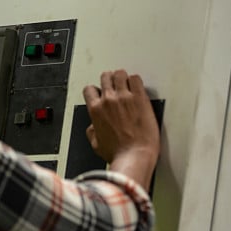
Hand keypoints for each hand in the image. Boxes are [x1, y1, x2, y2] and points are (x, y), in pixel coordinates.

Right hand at [82, 70, 159, 188]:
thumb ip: (92, 130)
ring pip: (120, 74)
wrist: (134, 156)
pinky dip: (136, 80)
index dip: (95, 90)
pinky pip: (136, 79)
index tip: (101, 93)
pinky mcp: (140, 98)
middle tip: (115, 85)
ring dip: (122, 78)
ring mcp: (124, 98)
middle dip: (109, 80)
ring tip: (127, 84)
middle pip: (105, 77)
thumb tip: (93, 127)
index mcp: (95, 110)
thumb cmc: (118, 153)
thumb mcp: (95, 143)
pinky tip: (138, 87)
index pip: (89, 89)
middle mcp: (108, 101)